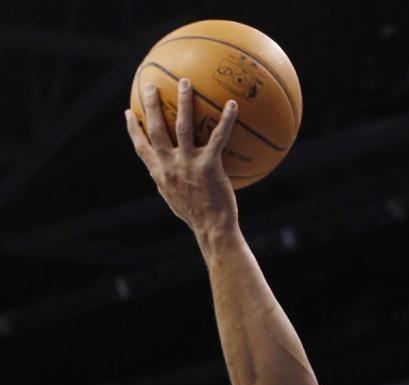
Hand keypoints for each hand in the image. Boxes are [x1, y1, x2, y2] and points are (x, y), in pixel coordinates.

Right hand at [126, 80, 238, 242]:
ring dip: (183, 101)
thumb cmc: (197, 217)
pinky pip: (218, 137)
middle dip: (151, 105)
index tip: (128, 112)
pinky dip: (226, 119)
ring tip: (185, 82)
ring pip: (183, 126)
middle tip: (150, 85)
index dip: (134, 129)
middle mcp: (170, 166)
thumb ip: (170, 182)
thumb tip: (168, 174)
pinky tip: (232, 104)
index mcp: (160, 174)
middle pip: (156, 129)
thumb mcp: (176, 200)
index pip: (141, 147)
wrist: (212, 230)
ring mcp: (188, 165)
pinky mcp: (209, 166)